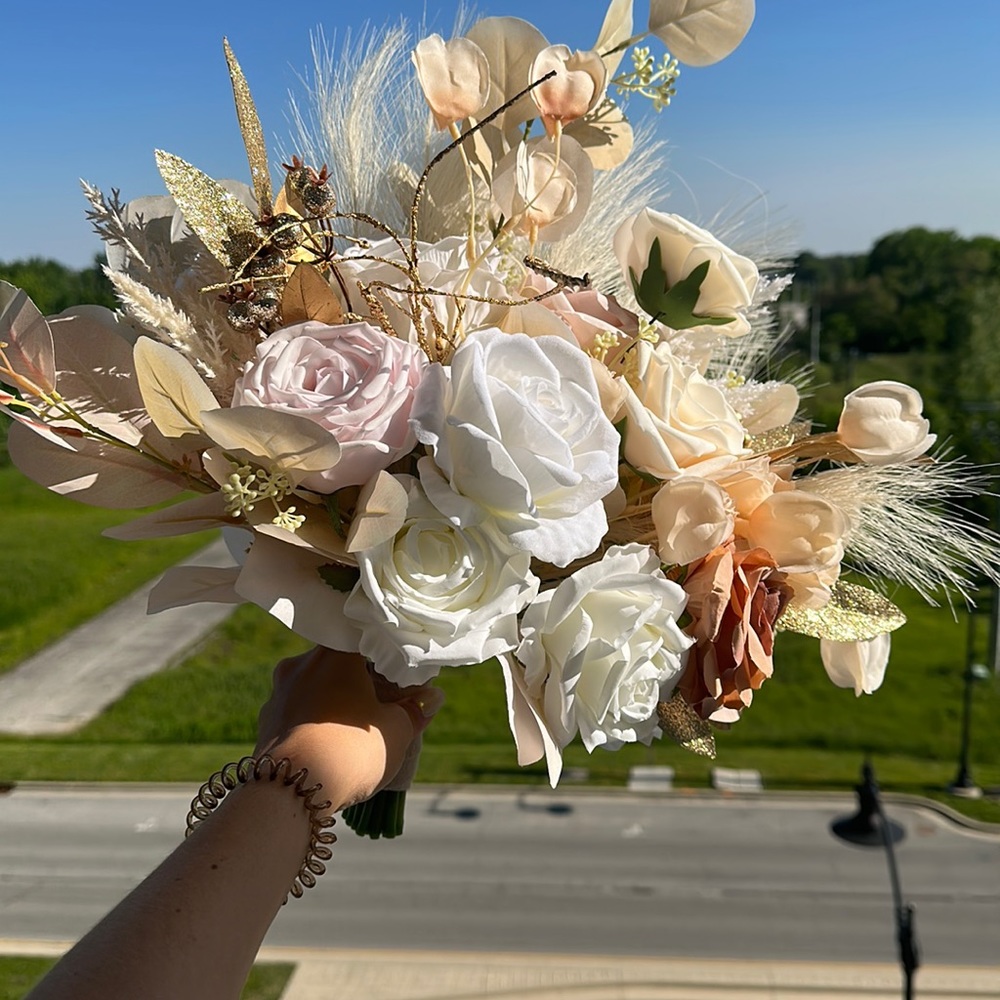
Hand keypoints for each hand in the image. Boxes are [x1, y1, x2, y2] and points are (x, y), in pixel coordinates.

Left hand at [254, 647, 436, 810]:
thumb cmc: (353, 749)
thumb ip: (415, 710)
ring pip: (313, 691)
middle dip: (356, 684)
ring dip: (331, 706)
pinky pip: (296, 716)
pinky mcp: (265, 724)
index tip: (397, 676)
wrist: (293, 790)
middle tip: (378, 704)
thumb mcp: (397, 730)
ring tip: (352, 733)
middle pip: (336, 666)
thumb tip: (431, 698)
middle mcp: (301, 664)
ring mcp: (278, 694)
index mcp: (335, 653)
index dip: (383, 659)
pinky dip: (312, 726)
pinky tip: (327, 747)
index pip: (364, 642)